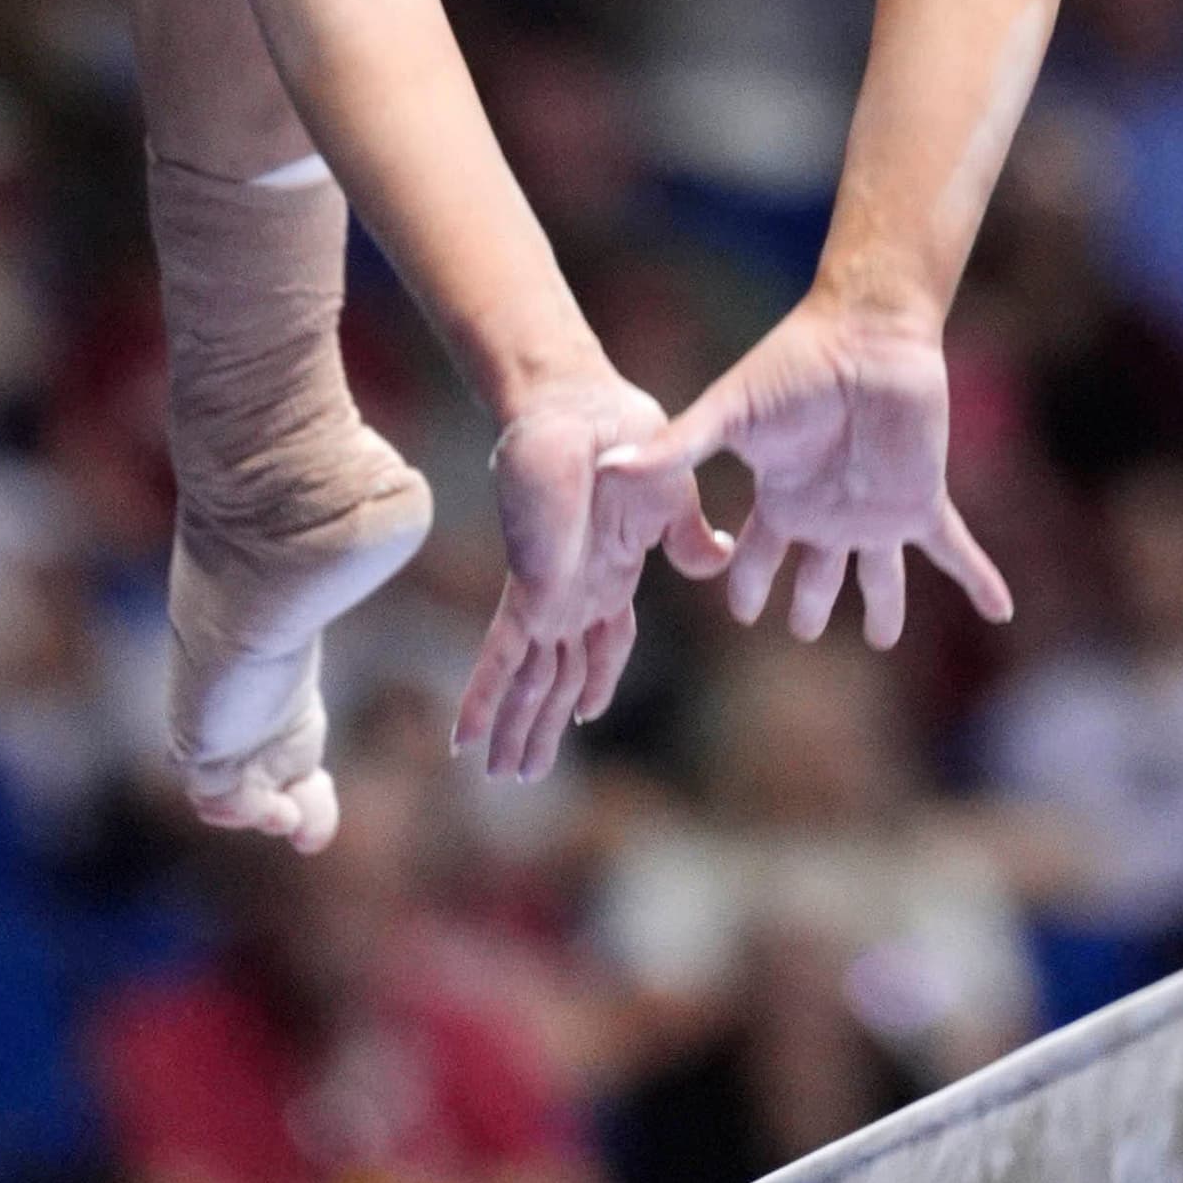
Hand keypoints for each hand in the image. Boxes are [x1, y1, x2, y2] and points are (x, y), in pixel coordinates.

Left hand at [454, 365, 730, 781]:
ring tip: (500, 775)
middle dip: (542, 726)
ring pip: (531, 682)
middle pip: (560, 677)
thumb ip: (687, 537)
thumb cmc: (625, 435)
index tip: (584, 714)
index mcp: (611, 574)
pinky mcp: (528, 591)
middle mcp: (575, 594)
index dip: (596, 682)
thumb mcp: (671, 495)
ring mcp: (549, 596)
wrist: (582, 407)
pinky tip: (463, 741)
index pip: (605, 644)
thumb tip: (719, 559)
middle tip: (522, 774)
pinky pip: (501, 657)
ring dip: (517, 730)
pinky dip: (483, 701)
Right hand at [637, 294, 1015, 648]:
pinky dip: (979, 580)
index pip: (756, 556)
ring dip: (885, 607)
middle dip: (809, 606)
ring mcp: (876, 511)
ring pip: (881, 576)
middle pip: (815, 576)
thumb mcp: (728, 413)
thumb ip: (677, 450)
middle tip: (802, 631)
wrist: (864, 333)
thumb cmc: (792, 365)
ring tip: (884, 638)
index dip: (746, 585)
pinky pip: (953, 550)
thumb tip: (609, 468)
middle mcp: (827, 513)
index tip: (740, 612)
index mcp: (781, 498)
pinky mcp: (922, 501)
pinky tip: (1003, 609)